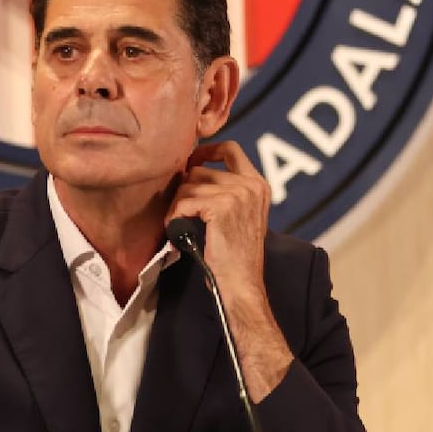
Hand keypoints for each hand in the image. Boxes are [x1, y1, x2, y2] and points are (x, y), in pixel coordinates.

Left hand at [166, 141, 271, 299]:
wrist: (241, 282)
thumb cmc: (235, 256)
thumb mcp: (240, 216)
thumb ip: (227, 191)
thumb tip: (191, 172)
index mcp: (258, 185)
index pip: (230, 149)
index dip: (206, 152)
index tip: (191, 163)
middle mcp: (251, 185)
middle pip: (200, 170)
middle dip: (184, 190)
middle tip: (180, 212)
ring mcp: (237, 194)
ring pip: (188, 185)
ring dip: (177, 205)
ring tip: (179, 225)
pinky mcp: (220, 206)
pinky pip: (184, 201)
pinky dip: (174, 216)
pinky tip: (176, 230)